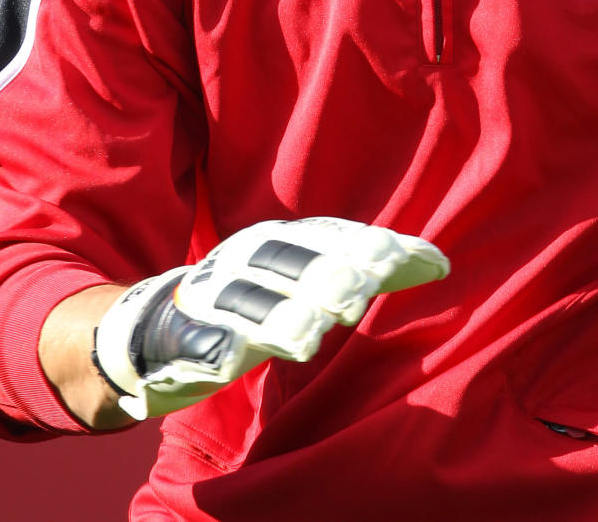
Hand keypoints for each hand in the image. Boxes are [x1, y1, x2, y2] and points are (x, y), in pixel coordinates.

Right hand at [92, 217, 448, 419]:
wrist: (158, 323)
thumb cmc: (258, 299)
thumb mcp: (308, 276)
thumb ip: (364, 267)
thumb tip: (440, 263)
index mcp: (283, 240)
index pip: (335, 237)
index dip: (374, 248)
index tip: (418, 264)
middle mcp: (248, 258)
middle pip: (295, 264)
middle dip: (327, 277)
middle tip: (357, 299)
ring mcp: (211, 296)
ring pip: (247, 303)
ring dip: (276, 317)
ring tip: (304, 339)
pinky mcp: (178, 336)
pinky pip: (193, 340)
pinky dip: (209, 348)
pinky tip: (224, 360)